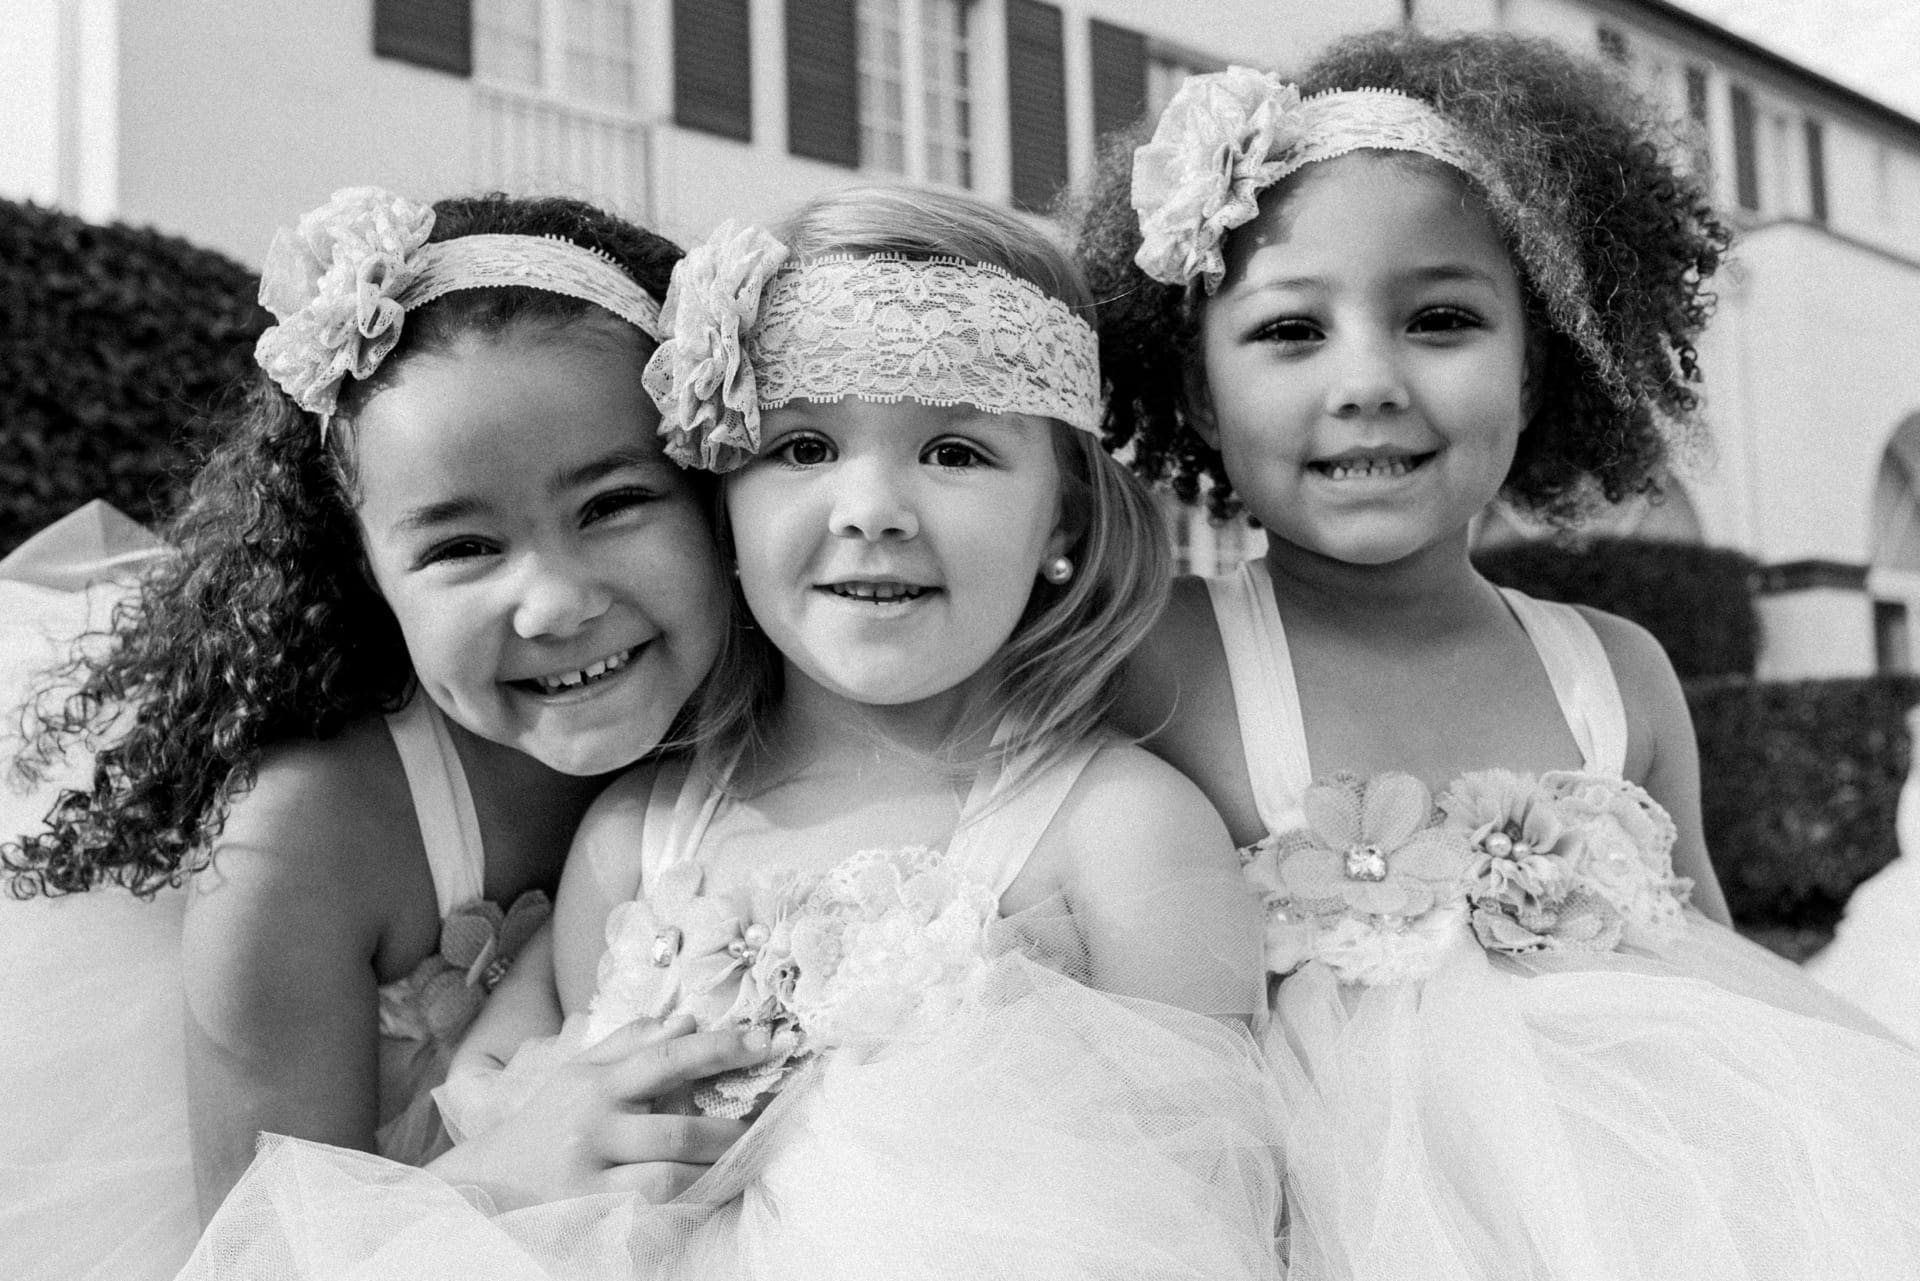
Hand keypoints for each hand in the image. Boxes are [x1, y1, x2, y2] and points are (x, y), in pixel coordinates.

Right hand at [427, 1015, 771, 1210]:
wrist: (486, 1181)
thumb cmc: (545, 1122)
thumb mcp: (578, 1073)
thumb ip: (630, 1043)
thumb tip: (688, 1019)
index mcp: (597, 1084)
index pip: (668, 1059)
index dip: (719, 1049)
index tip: (763, 1042)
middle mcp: (595, 1126)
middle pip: (678, 1127)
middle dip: (729, 1129)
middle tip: (763, 1125)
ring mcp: (591, 1174)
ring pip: (669, 1174)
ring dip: (714, 1170)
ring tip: (742, 1162)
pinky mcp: (588, 1213)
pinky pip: (650, 1211)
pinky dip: (685, 1203)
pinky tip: (708, 1193)